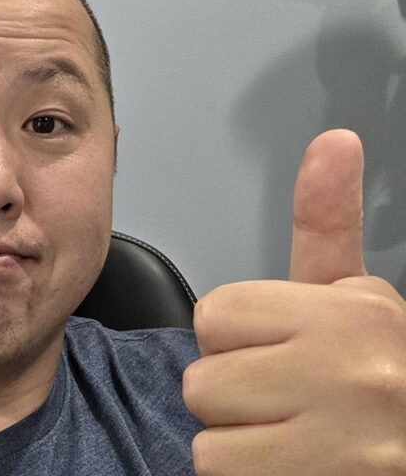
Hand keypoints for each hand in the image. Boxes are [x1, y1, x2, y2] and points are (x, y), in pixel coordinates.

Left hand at [183, 129, 405, 474]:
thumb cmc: (382, 383)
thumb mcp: (358, 302)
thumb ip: (328, 227)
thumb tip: (332, 141)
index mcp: (356, 313)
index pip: (213, 316)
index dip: (238, 342)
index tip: (286, 356)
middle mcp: (358, 372)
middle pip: (202, 381)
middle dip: (237, 399)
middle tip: (294, 408)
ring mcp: (347, 441)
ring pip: (207, 436)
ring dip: (241, 447)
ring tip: (296, 441)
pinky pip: (219, 474)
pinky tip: (294, 470)